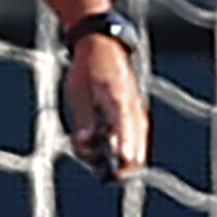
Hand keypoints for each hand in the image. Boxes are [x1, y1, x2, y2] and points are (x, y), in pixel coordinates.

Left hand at [61, 33, 148, 180]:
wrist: (105, 48)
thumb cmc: (88, 71)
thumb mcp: (78, 95)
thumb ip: (83, 122)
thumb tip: (88, 144)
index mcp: (119, 102)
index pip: (125, 131)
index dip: (123, 150)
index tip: (118, 163)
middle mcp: (135, 113)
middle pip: (136, 157)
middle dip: (116, 168)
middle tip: (95, 165)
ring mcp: (138, 118)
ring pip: (136, 155)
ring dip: (116, 162)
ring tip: (92, 145)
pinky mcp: (136, 121)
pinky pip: (133, 146)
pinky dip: (118, 152)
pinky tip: (100, 141)